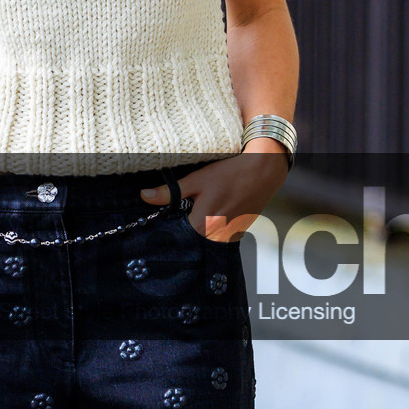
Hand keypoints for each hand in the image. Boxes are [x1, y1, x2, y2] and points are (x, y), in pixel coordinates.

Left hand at [139, 146, 288, 241]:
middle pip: (192, 237)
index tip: (166, 218)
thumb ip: (170, 192)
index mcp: (201, 225)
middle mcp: (216, 236)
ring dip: (202, 227)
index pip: (176, 233)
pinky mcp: (239, 233)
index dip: (170, 225)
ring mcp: (230, 236)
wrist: (264, 171)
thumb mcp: (196, 180)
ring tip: (205, 209)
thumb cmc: (229, 173)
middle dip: (187, 226)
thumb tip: (144, 196)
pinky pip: (221, 235)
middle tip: (187, 209)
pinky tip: (218, 211)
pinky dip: (216, 227)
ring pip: (207, 237)